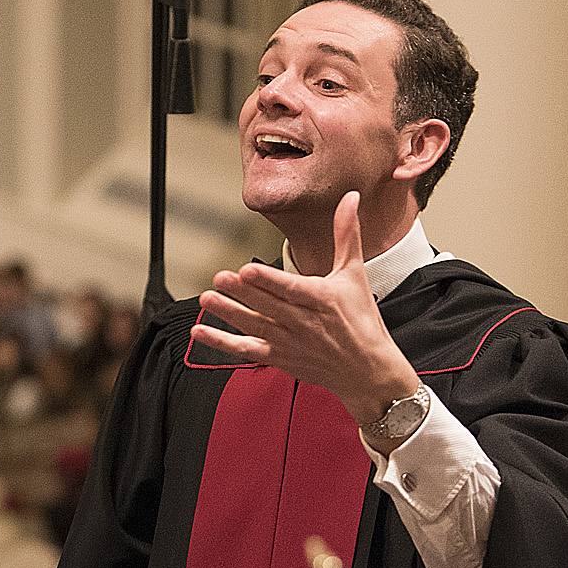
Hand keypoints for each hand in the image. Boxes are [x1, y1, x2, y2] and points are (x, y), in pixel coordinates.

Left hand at [192, 192, 423, 431]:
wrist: (367, 370)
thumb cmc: (361, 319)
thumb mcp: (355, 273)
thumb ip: (346, 234)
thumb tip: (351, 198)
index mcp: (322, 299)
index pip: (292, 289)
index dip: (269, 281)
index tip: (248, 270)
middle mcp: (305, 323)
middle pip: (269, 306)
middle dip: (243, 293)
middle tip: (220, 277)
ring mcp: (290, 342)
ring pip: (256, 326)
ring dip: (229, 313)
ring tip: (207, 298)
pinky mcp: (280, 358)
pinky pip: (247, 351)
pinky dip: (222, 343)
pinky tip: (200, 333)